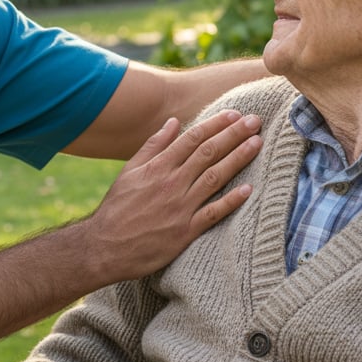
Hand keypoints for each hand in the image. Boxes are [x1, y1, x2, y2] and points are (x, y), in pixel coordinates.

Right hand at [79, 110, 261, 282]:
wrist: (105, 247)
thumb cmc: (117, 207)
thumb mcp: (130, 171)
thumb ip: (153, 146)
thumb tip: (174, 122)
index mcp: (158, 167)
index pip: (192, 138)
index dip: (216, 124)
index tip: (234, 114)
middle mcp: (171, 183)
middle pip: (208, 152)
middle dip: (234, 134)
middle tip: (255, 121)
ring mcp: (180, 207)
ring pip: (215, 177)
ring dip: (238, 158)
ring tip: (257, 143)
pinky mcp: (185, 231)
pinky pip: (213, 213)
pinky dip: (231, 201)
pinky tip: (249, 189)